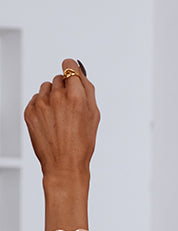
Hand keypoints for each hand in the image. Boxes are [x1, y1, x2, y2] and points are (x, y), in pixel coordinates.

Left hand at [24, 59, 99, 180]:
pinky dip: (43, 106)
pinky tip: (51, 121)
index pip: (69, 65)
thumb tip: (79, 72)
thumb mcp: (94, 116)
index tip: (72, 76)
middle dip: (65, 88)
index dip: (72, 70)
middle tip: (70, 108)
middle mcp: (57, 97)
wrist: (64, 165)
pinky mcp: (30, 112)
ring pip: (46, 87)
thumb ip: (88, 90)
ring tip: (60, 116)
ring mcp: (41, 104)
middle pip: (59, 78)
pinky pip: (36, 99)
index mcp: (76, 97)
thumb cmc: (82, 144)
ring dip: (53, 96)